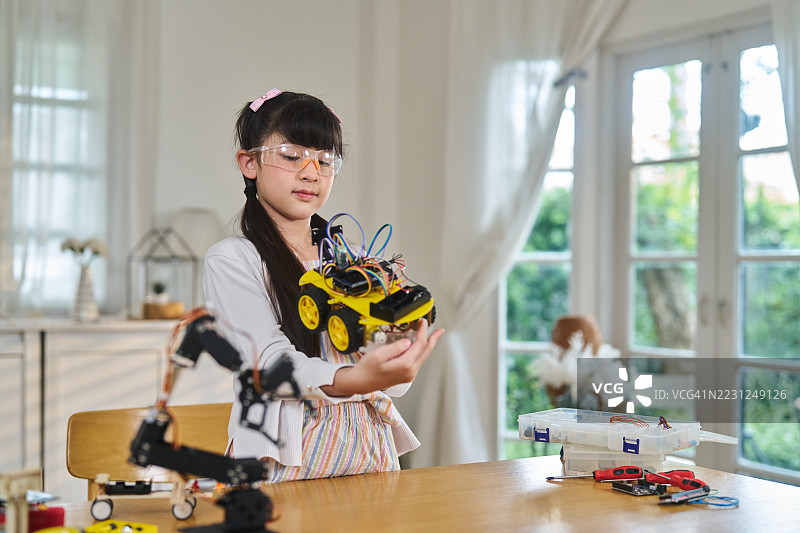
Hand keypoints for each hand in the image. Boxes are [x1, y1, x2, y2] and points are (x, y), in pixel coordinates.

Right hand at [322, 319, 444, 395]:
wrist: (360, 383)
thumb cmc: (367, 369)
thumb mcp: (379, 355)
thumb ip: (395, 347)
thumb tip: (407, 341)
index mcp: (405, 365)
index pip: (419, 345)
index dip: (423, 332)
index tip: (422, 322)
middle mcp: (410, 372)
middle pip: (426, 352)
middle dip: (433, 339)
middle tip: (440, 331)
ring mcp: (409, 375)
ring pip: (422, 357)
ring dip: (427, 345)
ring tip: (432, 337)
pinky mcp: (406, 376)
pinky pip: (417, 361)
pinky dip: (420, 352)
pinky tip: (419, 347)